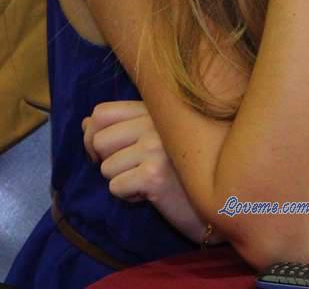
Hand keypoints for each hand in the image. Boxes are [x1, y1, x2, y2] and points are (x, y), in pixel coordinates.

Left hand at [83, 101, 221, 243]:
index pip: (102, 112)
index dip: (93, 135)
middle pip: (99, 140)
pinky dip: (129, 197)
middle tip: (129, 171)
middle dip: (106, 162)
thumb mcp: (156, 139)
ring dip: (121, 181)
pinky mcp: (154, 175)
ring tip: (148, 180)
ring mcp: (155, 147)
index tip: (107, 153)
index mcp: (155, 110)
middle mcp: (156, 122)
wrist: (223, 198)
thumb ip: (123, 126)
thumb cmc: (185, 168)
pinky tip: (152, 193)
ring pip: (106, 168)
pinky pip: (116, 187)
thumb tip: (85, 124)